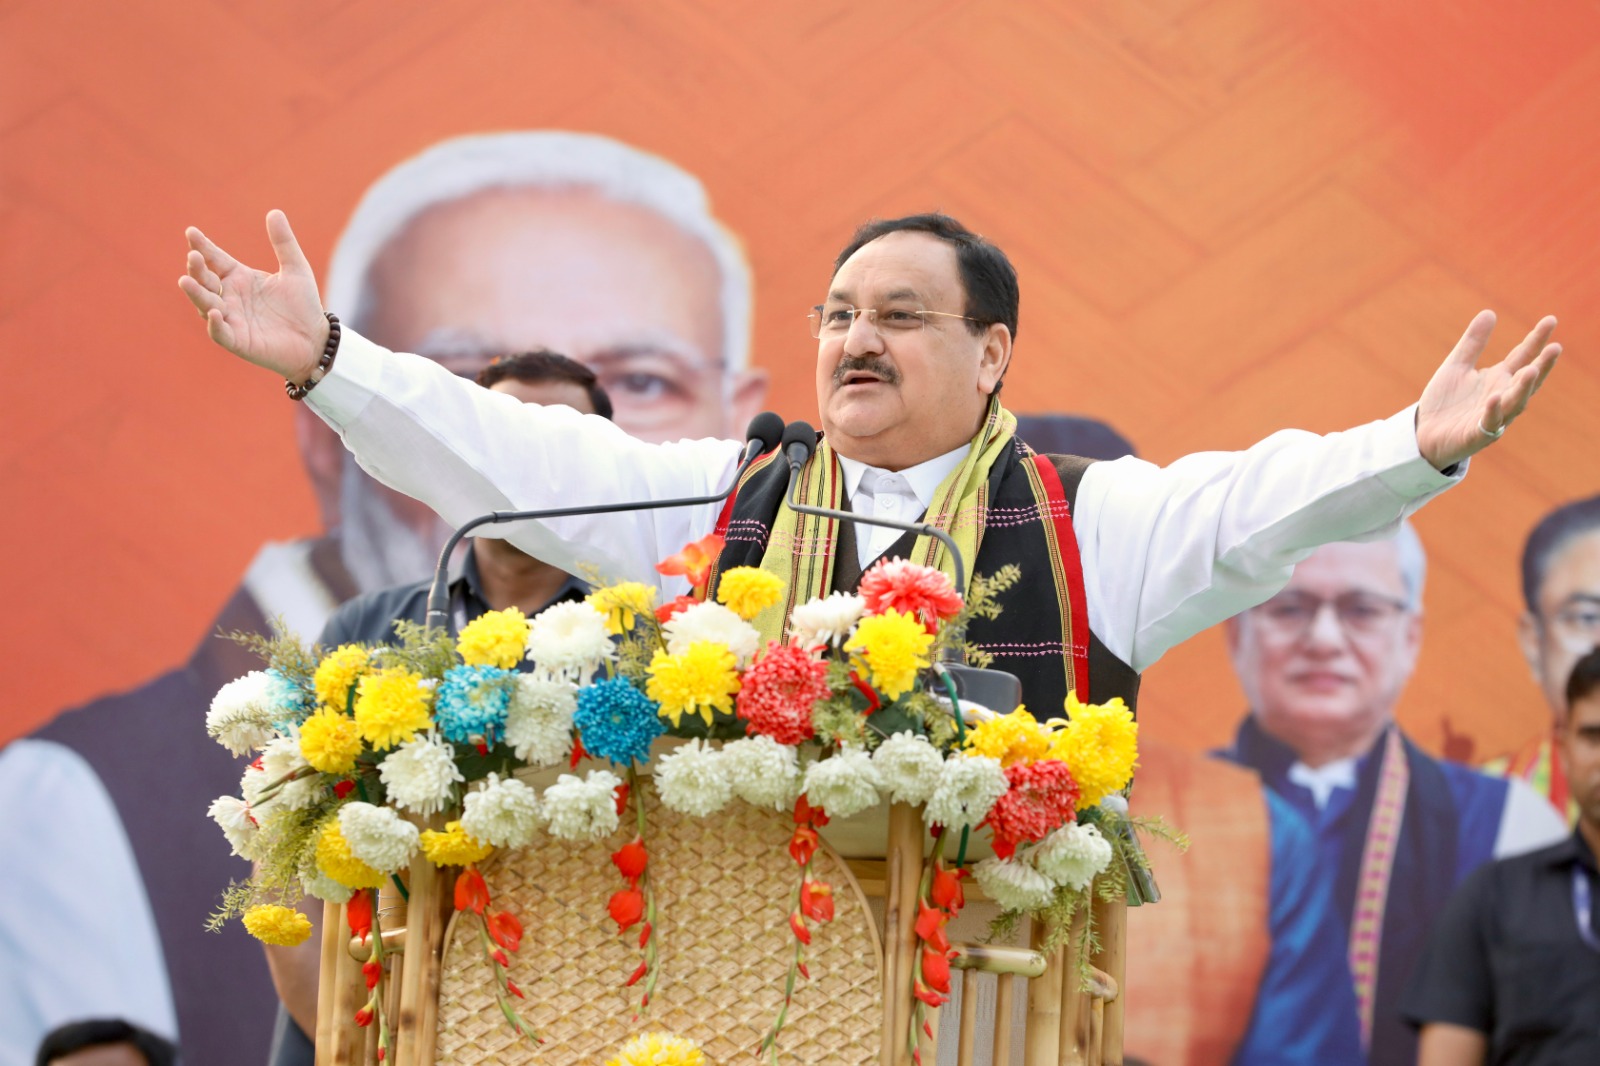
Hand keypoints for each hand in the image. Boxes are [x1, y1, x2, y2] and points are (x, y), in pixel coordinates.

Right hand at [178, 210, 328, 380]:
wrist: (315, 339)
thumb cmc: (304, 306)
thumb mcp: (296, 270)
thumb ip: (284, 243)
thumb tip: (274, 211)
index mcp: (239, 278)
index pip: (215, 259)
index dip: (203, 246)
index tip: (191, 232)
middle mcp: (229, 297)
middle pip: (205, 280)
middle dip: (196, 268)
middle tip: (193, 256)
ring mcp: (231, 319)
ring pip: (206, 304)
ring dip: (196, 294)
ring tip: (185, 281)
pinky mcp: (238, 341)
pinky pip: (221, 332)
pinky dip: (215, 324)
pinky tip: (214, 312)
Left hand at [1414, 310, 1560, 469]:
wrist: (1425, 433)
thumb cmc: (1446, 401)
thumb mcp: (1456, 366)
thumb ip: (1473, 343)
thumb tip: (1489, 312)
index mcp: (1500, 378)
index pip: (1523, 356)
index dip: (1536, 340)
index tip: (1550, 320)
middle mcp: (1503, 396)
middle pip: (1527, 380)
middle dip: (1542, 365)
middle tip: (1555, 348)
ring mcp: (1493, 416)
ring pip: (1514, 403)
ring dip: (1523, 388)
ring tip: (1531, 370)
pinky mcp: (1477, 435)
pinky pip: (1488, 423)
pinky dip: (1492, 411)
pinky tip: (1494, 397)